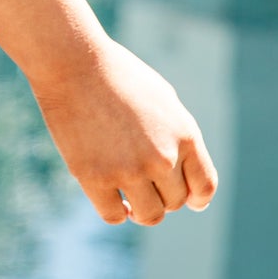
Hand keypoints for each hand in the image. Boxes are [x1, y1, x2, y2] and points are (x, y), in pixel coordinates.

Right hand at [28, 36, 217, 225]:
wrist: (74, 63)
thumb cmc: (117, 76)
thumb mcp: (163, 99)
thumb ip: (178, 136)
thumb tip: (183, 172)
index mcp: (184, 135)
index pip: (204, 187)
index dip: (196, 198)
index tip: (186, 199)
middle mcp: (162, 157)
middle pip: (174, 202)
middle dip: (162, 196)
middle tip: (143, 183)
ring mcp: (128, 170)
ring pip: (148, 215)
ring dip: (141, 211)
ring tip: (130, 200)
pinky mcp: (94, 177)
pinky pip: (113, 215)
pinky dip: (116, 212)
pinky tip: (111, 198)